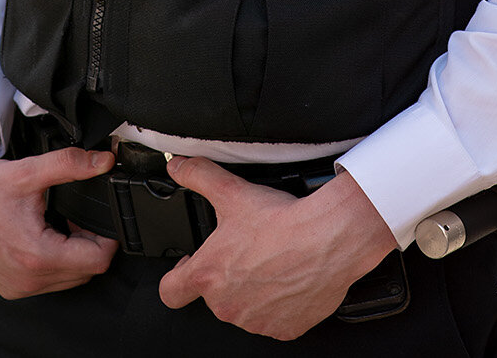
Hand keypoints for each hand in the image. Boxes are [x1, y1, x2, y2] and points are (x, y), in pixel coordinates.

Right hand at [0, 105, 117, 299]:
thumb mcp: (29, 172)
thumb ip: (71, 164)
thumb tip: (104, 160)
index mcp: (36, 256)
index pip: (98, 260)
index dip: (108, 236)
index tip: (102, 216)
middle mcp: (27, 280)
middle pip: (86, 271)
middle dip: (90, 243)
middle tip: (79, 216)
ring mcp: (17, 287)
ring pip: (68, 279)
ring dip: (73, 254)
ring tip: (61, 223)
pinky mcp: (9, 286)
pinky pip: (47, 282)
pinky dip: (54, 261)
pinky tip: (44, 234)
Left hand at [158, 156, 396, 340]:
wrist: (327, 239)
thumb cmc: (281, 222)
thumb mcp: (232, 191)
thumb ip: (199, 176)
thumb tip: (179, 166)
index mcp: (208, 276)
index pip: (169, 291)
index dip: (177, 276)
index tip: (190, 264)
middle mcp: (227, 305)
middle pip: (213, 297)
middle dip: (224, 276)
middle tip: (244, 251)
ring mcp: (255, 321)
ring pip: (243, 309)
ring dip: (250, 291)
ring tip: (268, 262)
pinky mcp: (283, 329)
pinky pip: (273, 320)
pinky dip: (278, 304)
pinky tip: (287, 279)